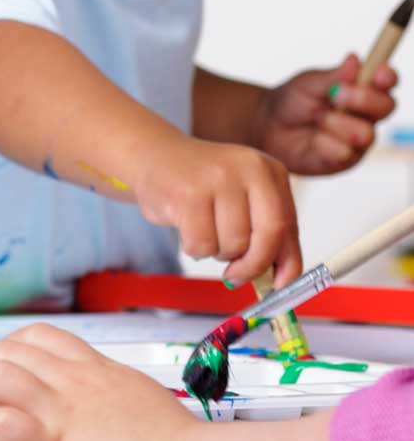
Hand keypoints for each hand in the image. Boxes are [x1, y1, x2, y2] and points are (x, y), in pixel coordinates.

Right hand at [127, 134, 299, 287]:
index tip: (280, 285)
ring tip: (203, 232)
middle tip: (236, 276)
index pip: (289, 226)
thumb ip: (264, 231)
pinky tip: (186, 229)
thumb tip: (281, 278)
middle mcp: (249, 170)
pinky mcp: (187, 195)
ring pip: (233, 245)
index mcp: (269, 172)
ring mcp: (218, 179)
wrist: (152, 156)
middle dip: (252, 265)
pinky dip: (194, 248)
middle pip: (267, 236)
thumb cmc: (199, 184)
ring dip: (217, 252)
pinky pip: (201, 244)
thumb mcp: (242, 197)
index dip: (287, 262)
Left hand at [255, 53, 397, 175]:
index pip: (386, 82)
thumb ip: (333, 76)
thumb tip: (353, 59)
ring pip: (365, 134)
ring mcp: (358, 140)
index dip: (386, 78)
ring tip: (316, 118)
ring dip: (335, 123)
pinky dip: (323, 143)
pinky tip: (313, 139)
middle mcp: (367, 115)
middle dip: (362, 99)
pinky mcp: (344, 160)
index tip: (377, 73)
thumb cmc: (293, 100)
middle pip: (386, 107)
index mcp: (363, 90)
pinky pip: (343, 153)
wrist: (267, 125)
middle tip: (336, 94)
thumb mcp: (309, 83)